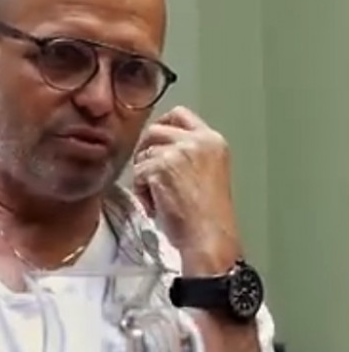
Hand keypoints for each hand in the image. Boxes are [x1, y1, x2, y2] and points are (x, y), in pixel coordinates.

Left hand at [132, 106, 241, 274]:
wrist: (209, 237)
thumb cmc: (207, 216)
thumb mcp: (207, 173)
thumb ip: (189, 154)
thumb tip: (158, 148)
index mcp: (213, 141)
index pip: (180, 114)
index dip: (162, 126)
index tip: (155, 143)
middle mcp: (198, 141)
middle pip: (155, 130)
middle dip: (146, 151)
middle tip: (151, 175)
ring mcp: (179, 152)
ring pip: (143, 153)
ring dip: (144, 175)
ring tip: (160, 197)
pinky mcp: (162, 166)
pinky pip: (137, 173)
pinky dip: (142, 191)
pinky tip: (157, 205)